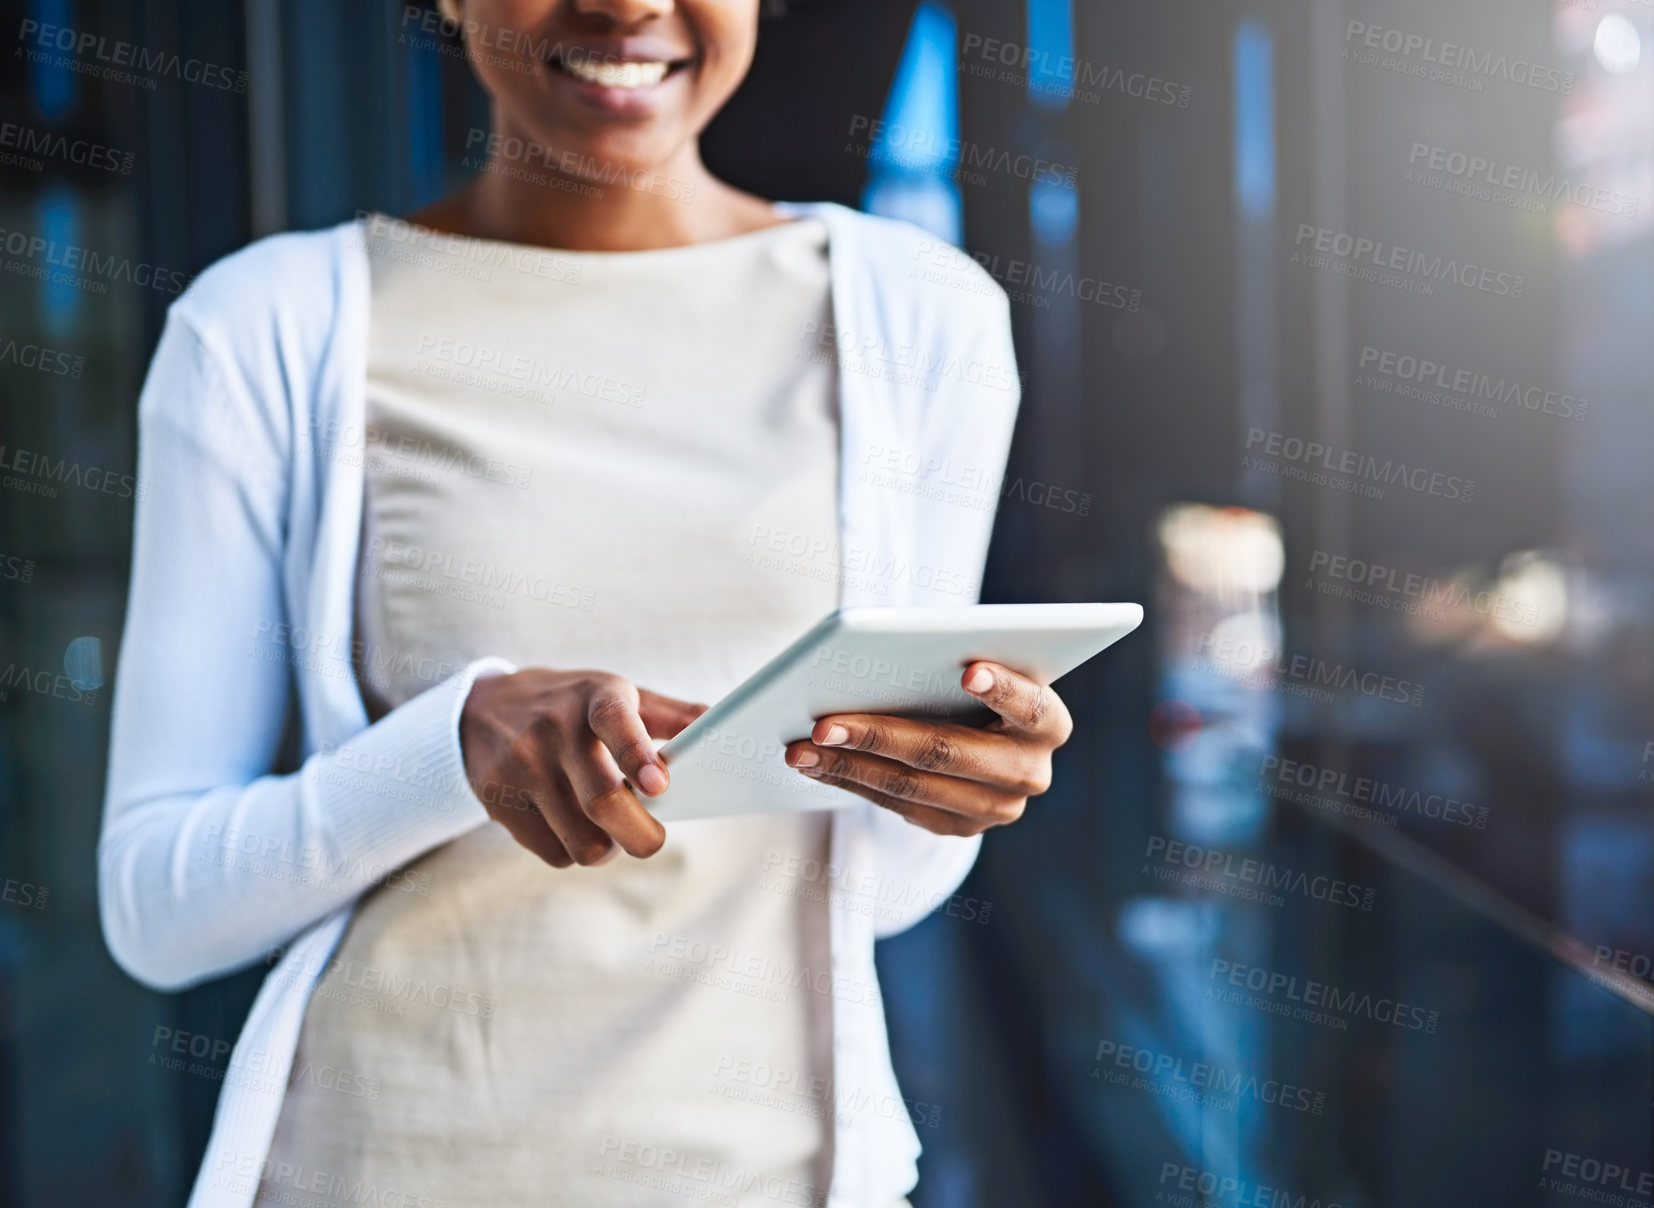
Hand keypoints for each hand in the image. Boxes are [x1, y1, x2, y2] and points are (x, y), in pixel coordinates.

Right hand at [459, 669, 706, 867]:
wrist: (482, 709)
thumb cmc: (572, 705)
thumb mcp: (617, 694)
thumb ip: (672, 715)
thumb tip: (719, 729)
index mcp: (594, 697)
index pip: (614, 721)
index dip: (637, 754)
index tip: (659, 785)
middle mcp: (553, 729)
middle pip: (602, 801)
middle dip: (642, 834)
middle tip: (653, 837)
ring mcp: (521, 766)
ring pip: (582, 840)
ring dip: (608, 847)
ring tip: (610, 828)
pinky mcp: (499, 801)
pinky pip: (554, 853)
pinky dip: (575, 851)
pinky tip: (574, 826)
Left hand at [783, 662, 1072, 835]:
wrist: (988, 735)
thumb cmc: (973, 684)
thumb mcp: (978, 667)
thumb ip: (953, 662)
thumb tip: (878, 658)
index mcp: (1048, 722)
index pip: (1031, 705)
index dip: (1002, 689)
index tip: (968, 669)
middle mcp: (1030, 772)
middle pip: (948, 751)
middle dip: (879, 735)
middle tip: (824, 724)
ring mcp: (997, 809)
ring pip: (912, 787)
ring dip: (848, 766)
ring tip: (801, 748)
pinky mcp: (960, 829)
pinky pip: (897, 806)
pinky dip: (851, 781)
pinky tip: (814, 763)